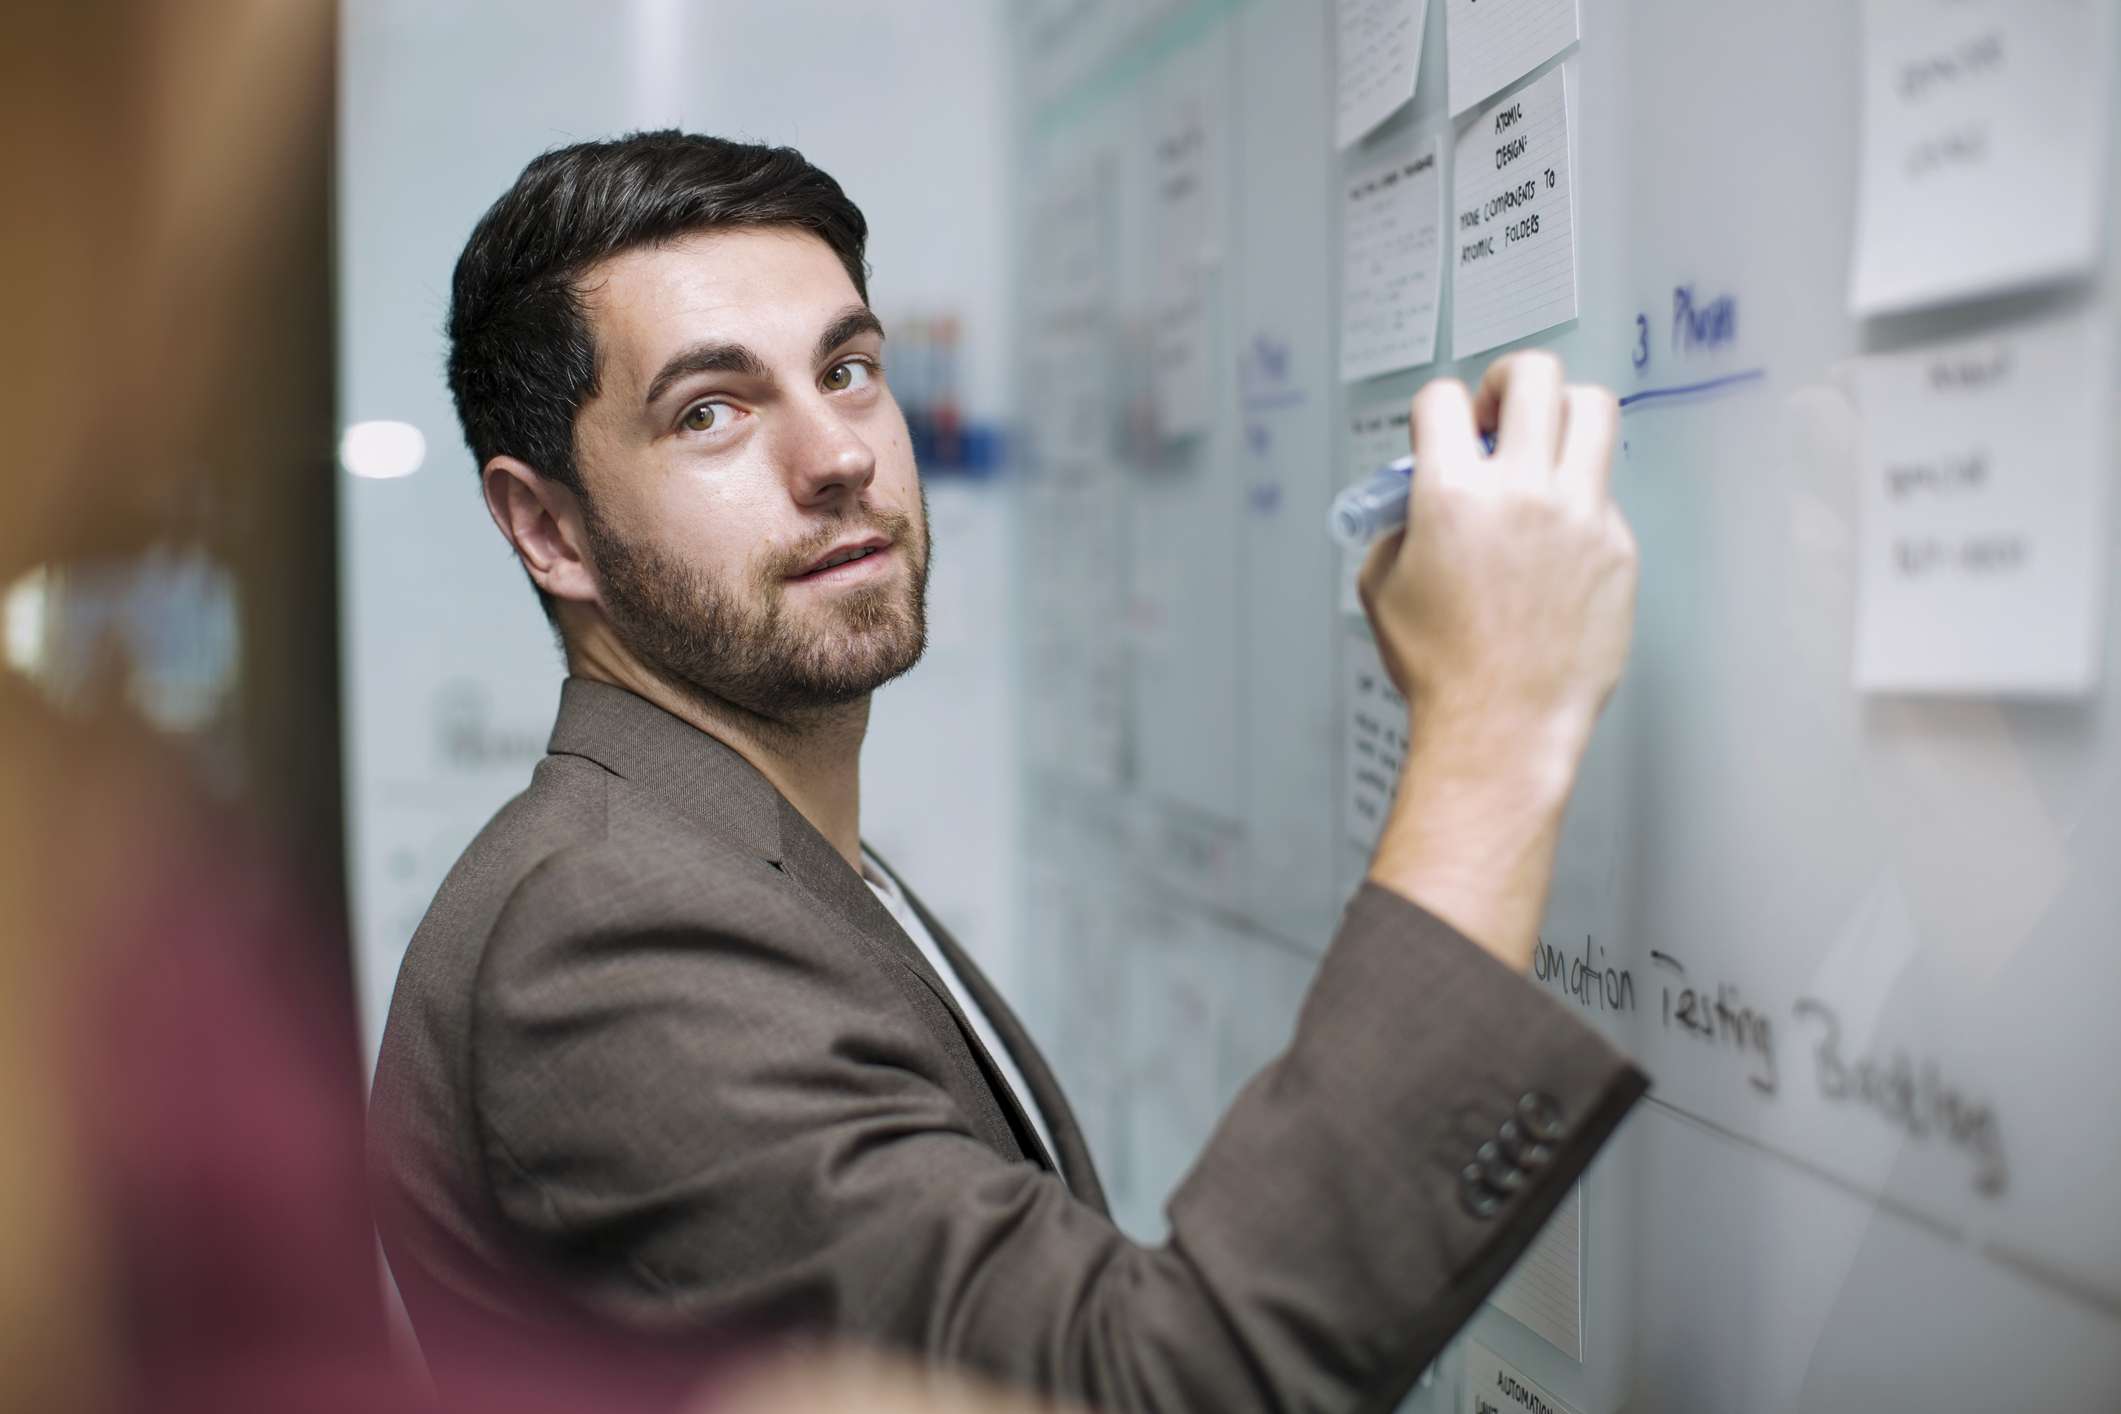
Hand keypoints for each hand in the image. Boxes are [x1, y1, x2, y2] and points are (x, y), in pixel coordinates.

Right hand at [1358, 351, 1635, 775]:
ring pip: (1593, 412)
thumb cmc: (1442, 668)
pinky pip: (1604, 493)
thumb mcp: (1384, 586)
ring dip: (1562, 417)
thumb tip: (1421, 505)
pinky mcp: (1618, 548)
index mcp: (1453, 493)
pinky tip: (1556, 542)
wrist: (1502, 725)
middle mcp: (1522, 490)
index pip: (1444, 397)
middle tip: (1502, 412)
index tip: (1445, 426)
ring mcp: (1581, 515)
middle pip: (1536, 376)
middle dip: (1511, 380)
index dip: (1439, 408)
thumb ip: (1401, 526)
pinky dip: (1579, 499)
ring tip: (1545, 450)